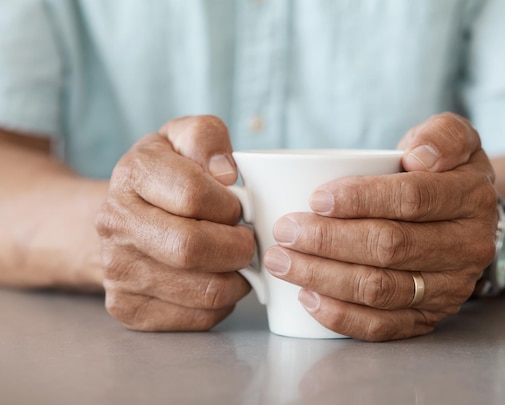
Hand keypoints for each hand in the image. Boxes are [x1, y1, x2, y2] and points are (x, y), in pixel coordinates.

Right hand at [96, 115, 254, 330]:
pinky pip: (198, 318)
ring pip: (203, 290)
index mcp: (132, 174)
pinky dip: (222, 304)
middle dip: (238, 247)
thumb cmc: (166, 176)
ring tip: (235, 261)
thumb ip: (206, 137)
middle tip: (246, 241)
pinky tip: (217, 280)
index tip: (238, 206)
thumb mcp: (183, 139)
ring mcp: (117, 271)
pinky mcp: (129, 309)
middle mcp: (115, 224)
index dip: (230, 204)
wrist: (122, 218)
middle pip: (192, 249)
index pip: (194, 195)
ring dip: (237, 278)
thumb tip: (226, 172)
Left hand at [263, 113, 497, 340]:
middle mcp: (467, 248)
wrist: (465, 220)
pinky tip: (308, 297)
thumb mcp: (453, 139)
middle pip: (390, 248)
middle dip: (328, 242)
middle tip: (284, 232)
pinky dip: (341, 315)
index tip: (316, 199)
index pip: (412, 199)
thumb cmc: (443, 174)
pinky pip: (383, 326)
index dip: (361, 199)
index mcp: (471, 198)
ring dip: (324, 277)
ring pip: (380, 290)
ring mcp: (450, 288)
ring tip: (282, 262)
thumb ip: (442, 135)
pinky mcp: (429, 316)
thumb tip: (420, 156)